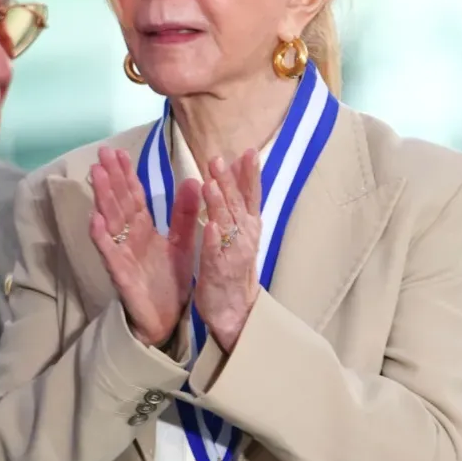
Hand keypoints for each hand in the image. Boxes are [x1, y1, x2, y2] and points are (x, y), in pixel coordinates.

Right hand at [87, 146, 200, 347]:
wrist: (167, 319)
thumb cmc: (170, 281)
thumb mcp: (183, 243)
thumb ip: (185, 214)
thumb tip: (193, 180)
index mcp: (144, 229)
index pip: (133, 196)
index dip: (126, 174)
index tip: (119, 152)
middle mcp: (129, 238)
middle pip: (118, 203)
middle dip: (110, 178)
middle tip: (101, 153)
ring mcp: (121, 254)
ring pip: (110, 222)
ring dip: (102, 199)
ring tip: (97, 175)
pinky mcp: (120, 274)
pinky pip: (109, 253)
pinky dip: (101, 237)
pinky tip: (95, 220)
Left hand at [195, 150, 262, 351]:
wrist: (234, 309)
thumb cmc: (234, 265)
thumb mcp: (240, 231)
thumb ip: (238, 202)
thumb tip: (236, 170)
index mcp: (249, 226)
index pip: (252, 195)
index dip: (251, 174)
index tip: (248, 152)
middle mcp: (245, 237)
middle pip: (238, 205)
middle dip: (228, 182)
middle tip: (217, 159)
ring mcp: (233, 254)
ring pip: (227, 225)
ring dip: (219, 204)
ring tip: (210, 184)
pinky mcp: (219, 271)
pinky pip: (216, 253)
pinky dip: (213, 240)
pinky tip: (210, 226)